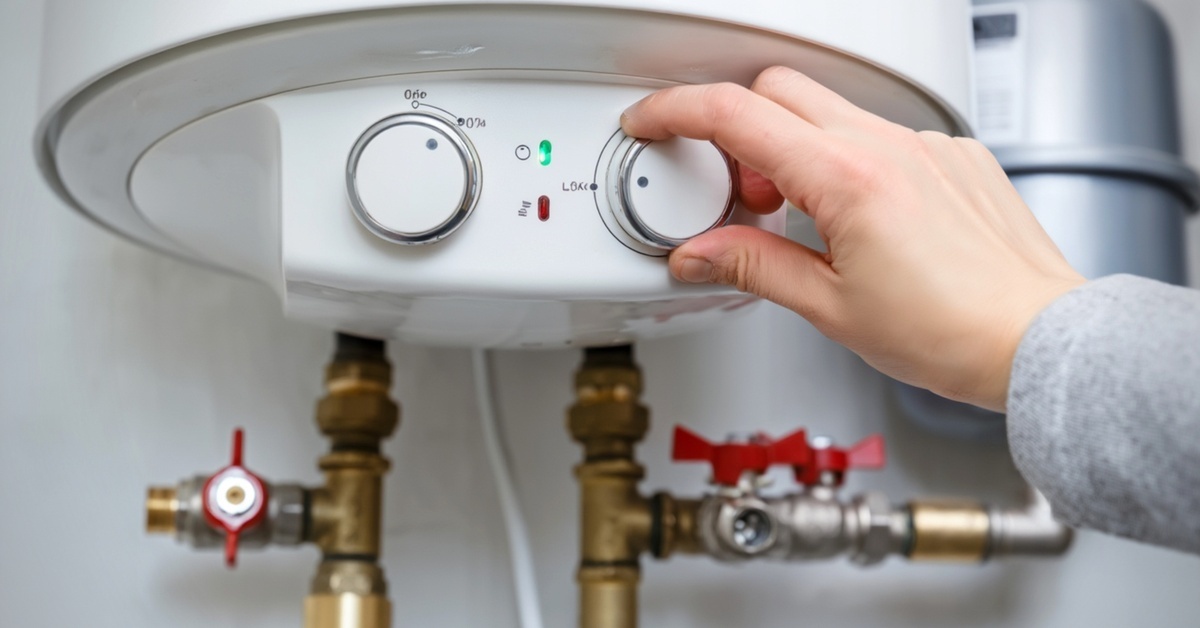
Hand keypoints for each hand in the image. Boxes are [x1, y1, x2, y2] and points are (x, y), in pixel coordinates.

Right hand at [620, 66, 1084, 410]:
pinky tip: (859, 218)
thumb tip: (698, 255)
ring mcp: (925, 145)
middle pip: (778, 90)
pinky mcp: (952, 155)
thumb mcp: (829, 308)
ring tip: (800, 218)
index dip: (675, 112)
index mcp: (848, 179)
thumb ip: (753, 268)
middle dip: (737, 129)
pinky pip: (880, 132)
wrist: (1036, 339)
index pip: (735, 115)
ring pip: (829, 109)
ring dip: (793, 149)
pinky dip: (846, 159)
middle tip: (735, 194)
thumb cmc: (951, 332)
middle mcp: (889, 145)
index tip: (649, 123)